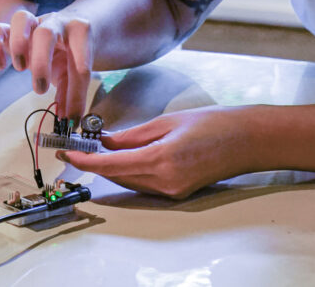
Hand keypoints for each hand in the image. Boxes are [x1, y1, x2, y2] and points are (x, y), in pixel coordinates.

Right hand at [0, 9, 92, 118]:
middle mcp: (56, 23)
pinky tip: (0, 65)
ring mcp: (34, 23)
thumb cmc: (74, 52)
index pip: (80, 60)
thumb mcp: (79, 73)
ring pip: (21, 19)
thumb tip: (69, 120)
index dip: (77, 91)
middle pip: (46, 33)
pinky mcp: (14, 30)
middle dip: (41, 64)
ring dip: (17, 45)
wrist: (70, 28)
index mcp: (80, 32)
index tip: (72, 114)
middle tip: (40, 89)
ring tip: (20, 68)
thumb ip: (74, 94)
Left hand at [58, 106, 252, 198]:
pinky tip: (124, 156)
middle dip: (95, 163)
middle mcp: (165, 182)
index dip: (85, 161)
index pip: (110, 166)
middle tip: (79, 146)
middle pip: (116, 176)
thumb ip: (133, 135)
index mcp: (161, 160)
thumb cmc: (213, 124)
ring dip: (111, 168)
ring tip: (98, 148)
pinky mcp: (178, 193)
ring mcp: (172, 191)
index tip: (67, 154)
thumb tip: (105, 142)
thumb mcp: (167, 122)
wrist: (247, 141)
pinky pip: (143, 184)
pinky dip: (129, 171)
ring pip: (128, 182)